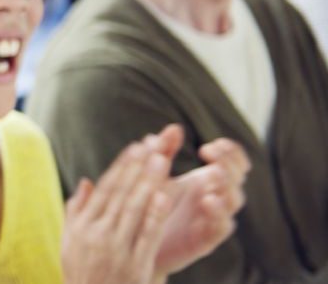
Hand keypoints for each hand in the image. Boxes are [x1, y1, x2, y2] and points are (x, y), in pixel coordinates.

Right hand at [62, 133, 174, 283]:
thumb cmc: (81, 272)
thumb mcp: (70, 241)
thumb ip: (77, 210)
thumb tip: (87, 181)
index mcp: (82, 226)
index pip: (105, 189)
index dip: (122, 167)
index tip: (136, 147)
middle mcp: (97, 235)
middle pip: (121, 194)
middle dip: (138, 168)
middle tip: (154, 145)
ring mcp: (116, 250)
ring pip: (135, 210)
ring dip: (149, 183)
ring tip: (163, 161)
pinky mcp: (134, 265)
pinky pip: (147, 236)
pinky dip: (156, 215)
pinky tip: (166, 196)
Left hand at [145, 126, 248, 274]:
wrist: (137, 245)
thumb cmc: (150, 208)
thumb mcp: (154, 177)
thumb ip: (163, 153)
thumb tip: (173, 128)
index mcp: (207, 181)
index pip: (234, 162)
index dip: (230, 152)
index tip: (212, 145)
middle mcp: (215, 198)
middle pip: (237, 178)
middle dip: (228, 163)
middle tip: (209, 153)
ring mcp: (212, 219)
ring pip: (234, 202)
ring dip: (227, 185)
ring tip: (213, 174)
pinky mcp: (205, 240)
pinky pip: (221, 227)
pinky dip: (218, 214)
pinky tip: (208, 201)